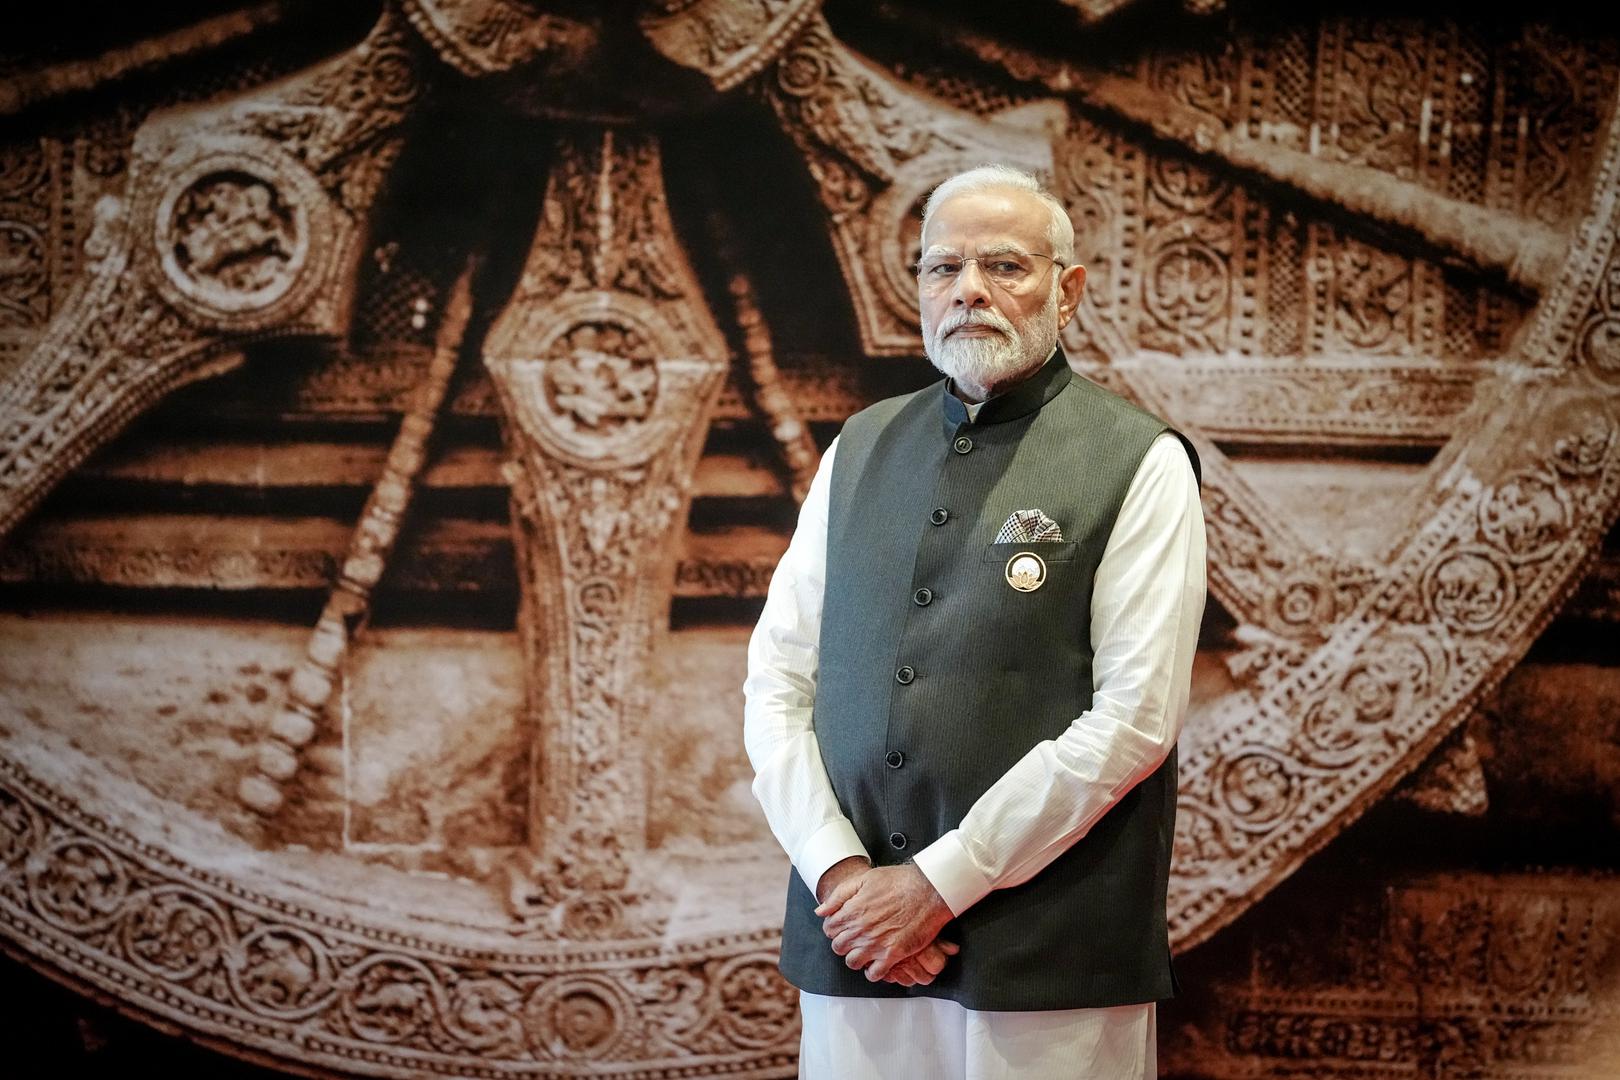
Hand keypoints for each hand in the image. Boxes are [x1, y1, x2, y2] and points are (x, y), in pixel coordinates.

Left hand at [815, 863, 953, 980]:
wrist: (929, 890)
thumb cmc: (900, 881)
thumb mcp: (864, 879)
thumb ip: (839, 895)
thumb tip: (821, 910)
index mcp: (852, 911)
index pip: (829, 929)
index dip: (834, 927)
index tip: (843, 925)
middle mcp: (861, 930)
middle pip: (838, 947)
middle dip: (843, 942)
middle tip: (854, 936)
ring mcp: (876, 944)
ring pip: (852, 962)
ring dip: (856, 957)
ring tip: (865, 949)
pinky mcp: (893, 954)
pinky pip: (874, 974)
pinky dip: (873, 970)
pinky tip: (878, 961)